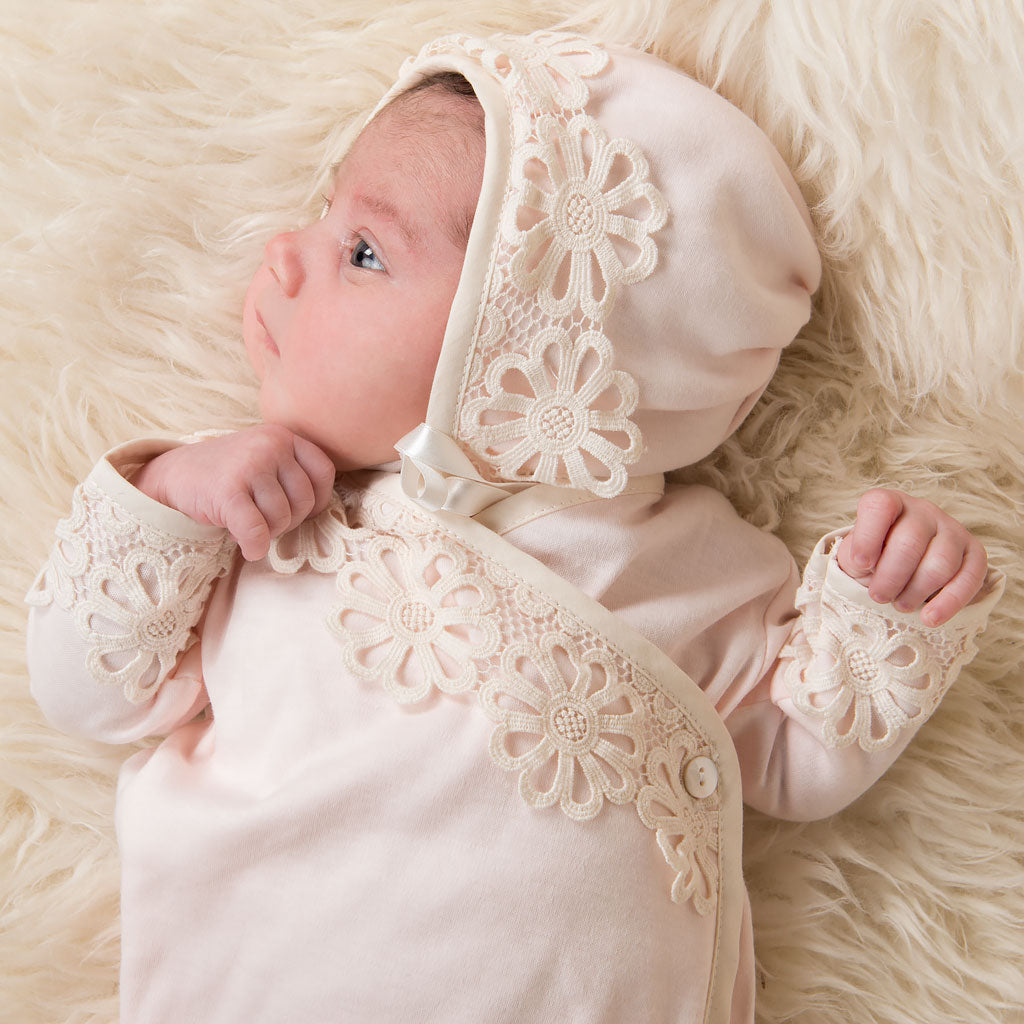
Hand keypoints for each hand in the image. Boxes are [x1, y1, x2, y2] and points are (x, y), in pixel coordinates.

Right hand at [132, 425, 336, 560]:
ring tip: (246, 523)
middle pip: (305, 501)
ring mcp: (249, 465)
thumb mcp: (266, 459)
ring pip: (282, 518)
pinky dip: (254, 546)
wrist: (173, 476)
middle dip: (288, 521)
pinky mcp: (228, 491)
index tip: (298, 511)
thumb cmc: (228, 475)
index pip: (324, 473)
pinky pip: (256, 531)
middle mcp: (270, 445)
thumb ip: (294, 473)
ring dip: (266, 532)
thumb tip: (325, 511)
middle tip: (263, 520)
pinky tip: (246, 546)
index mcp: (284, 436)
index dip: (318, 500)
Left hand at [835, 489, 987, 626]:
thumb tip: (868, 565)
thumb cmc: (875, 560)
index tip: (862, 564)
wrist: (903, 569)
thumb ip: (856, 556)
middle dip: (890, 576)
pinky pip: (970, 578)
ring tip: (900, 605)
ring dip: (916, 591)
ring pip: (940, 563)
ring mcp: (952, 529)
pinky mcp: (974, 553)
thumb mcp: (856, 556)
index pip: (880, 506)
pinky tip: (930, 618)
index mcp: (890, 504)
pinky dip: (949, 602)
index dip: (868, 536)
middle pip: (910, 542)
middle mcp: (923, 511)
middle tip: (879, 596)